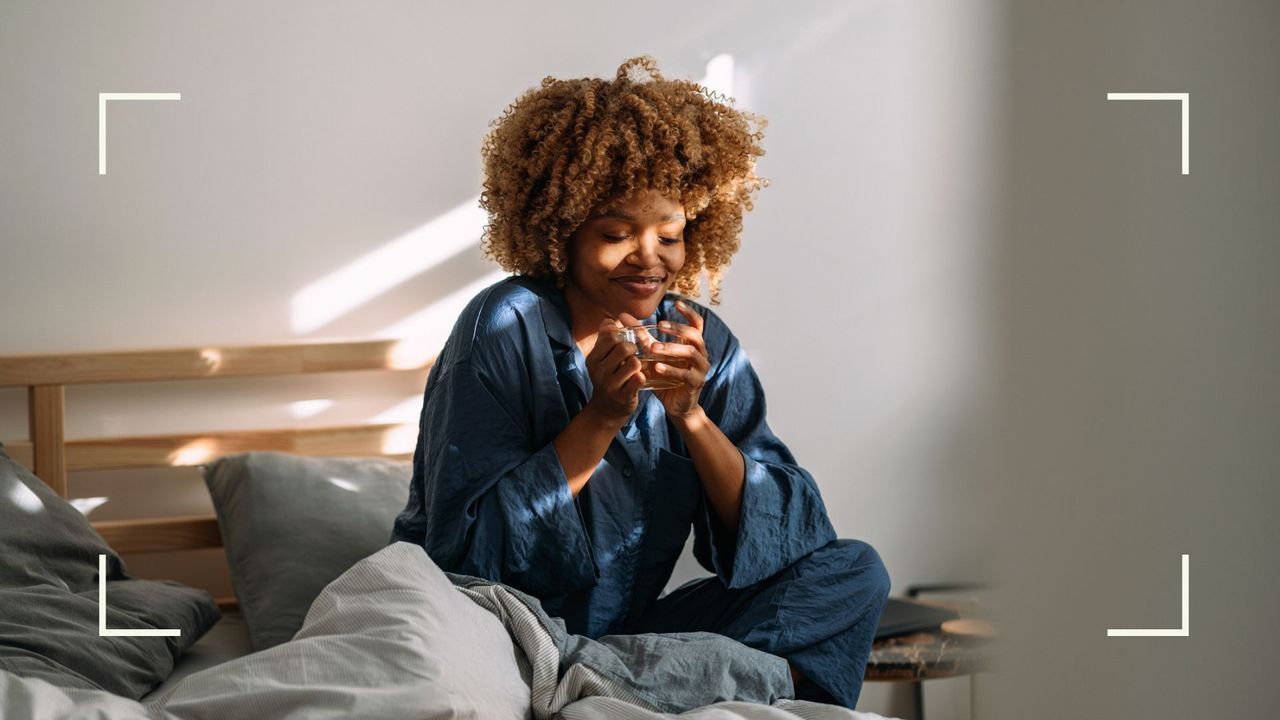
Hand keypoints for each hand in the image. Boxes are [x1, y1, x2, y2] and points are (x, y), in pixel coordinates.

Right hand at [582, 315, 644, 427]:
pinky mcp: (623, 397)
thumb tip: (609, 320)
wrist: (606, 410)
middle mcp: (598, 371)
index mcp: (593, 359)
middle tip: (633, 355)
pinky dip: (641, 377)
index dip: (622, 335)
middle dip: (633, 349)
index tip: (624, 342)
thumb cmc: (608, 377)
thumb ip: (605, 338)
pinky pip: (638, 379)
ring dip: (639, 364)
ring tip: (636, 368)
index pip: (610, 336)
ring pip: (634, 362)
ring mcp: (610, 385)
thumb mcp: (602, 359)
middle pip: (624, 347)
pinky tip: (639, 379)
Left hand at [650, 301, 709, 418]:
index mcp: (692, 344)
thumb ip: (642, 337)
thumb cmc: (665, 376)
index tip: (676, 302)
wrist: (676, 406)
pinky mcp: (696, 383)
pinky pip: (685, 374)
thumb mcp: (653, 355)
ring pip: (690, 352)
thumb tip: (623, 316)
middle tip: (659, 325)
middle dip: (677, 328)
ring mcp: (700, 368)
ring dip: (671, 348)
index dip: (688, 312)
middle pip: (694, 334)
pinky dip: (671, 370)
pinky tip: (657, 368)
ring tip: (653, 348)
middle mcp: (700, 353)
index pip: (697, 323)